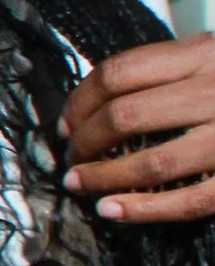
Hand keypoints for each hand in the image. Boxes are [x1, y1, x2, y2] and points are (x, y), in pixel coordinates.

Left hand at [62, 33, 214, 224]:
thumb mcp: (214, 56)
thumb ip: (171, 70)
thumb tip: (99, 100)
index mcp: (203, 54)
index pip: (118, 73)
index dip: (79, 100)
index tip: (65, 121)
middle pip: (123, 116)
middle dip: (83, 141)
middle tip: (70, 156)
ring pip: (150, 163)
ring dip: (102, 177)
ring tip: (80, 184)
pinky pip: (187, 201)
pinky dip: (143, 209)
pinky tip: (113, 211)